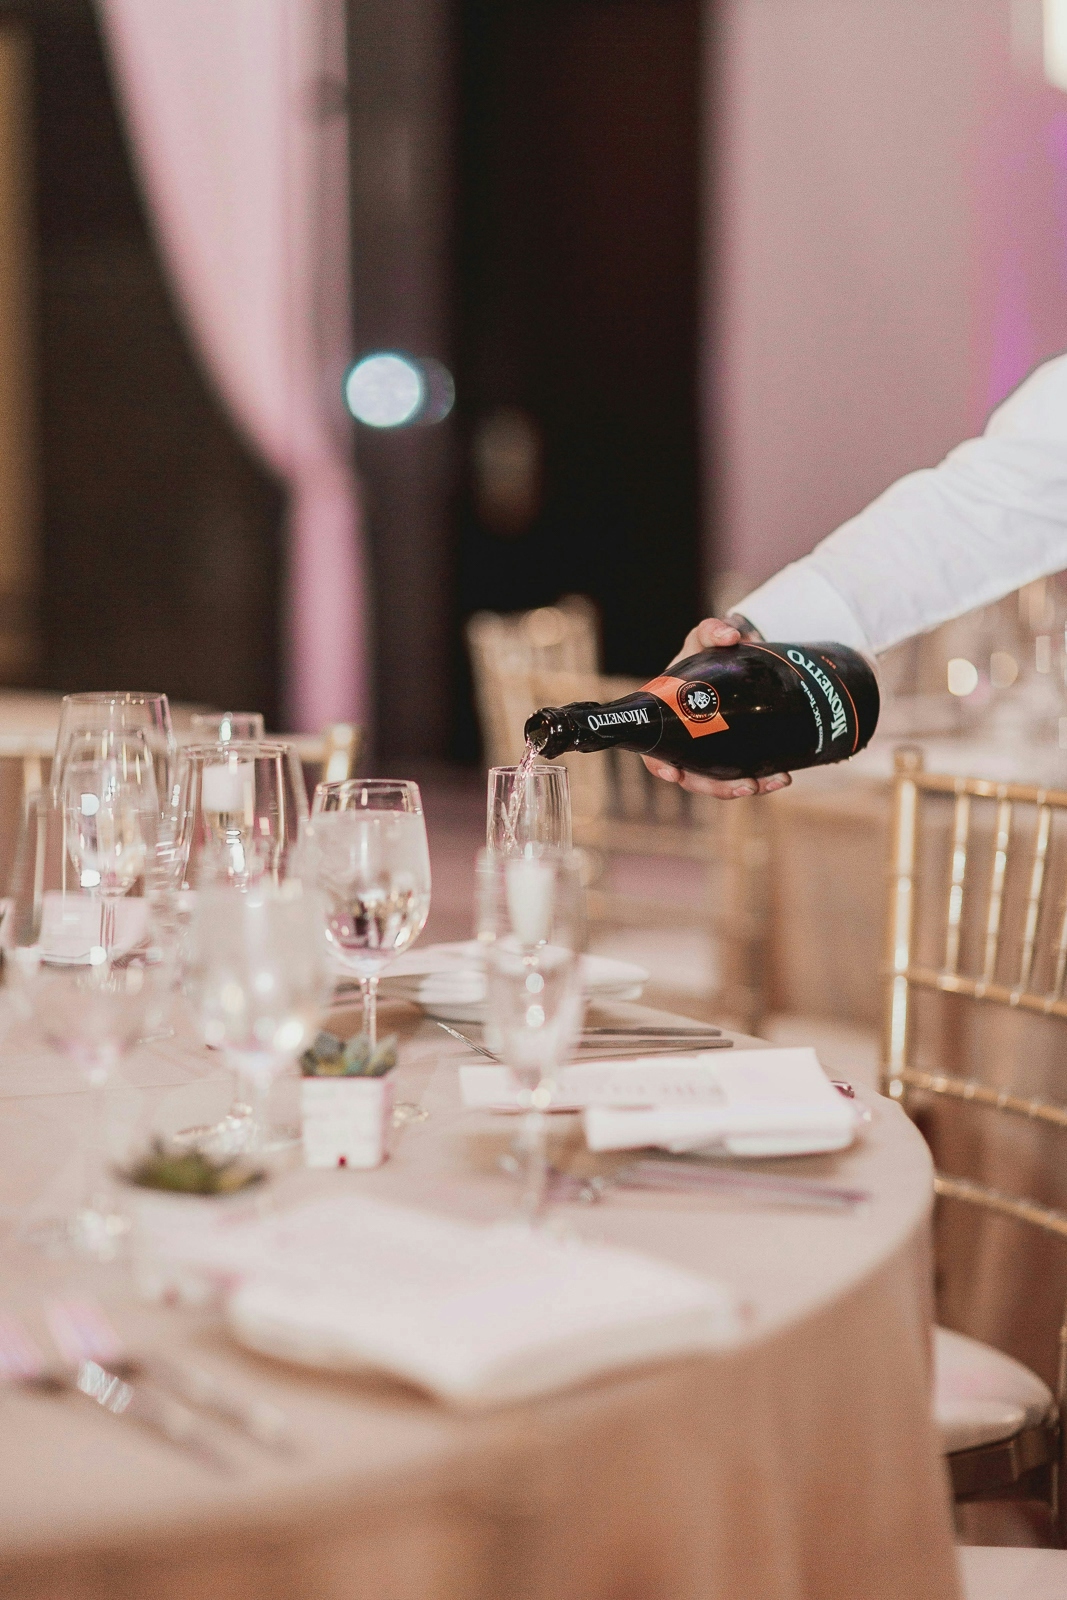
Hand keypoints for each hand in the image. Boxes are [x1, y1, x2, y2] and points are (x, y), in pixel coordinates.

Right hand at [641, 615, 792, 798]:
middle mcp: (684, 742)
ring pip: (719, 782)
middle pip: (692, 777)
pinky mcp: (732, 754)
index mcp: (666, 720)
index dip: (660, 764)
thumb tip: (729, 636)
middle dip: (718, 786)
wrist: (732, 662)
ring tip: (772, 782)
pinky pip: (741, 774)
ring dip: (743, 786)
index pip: (653, 751)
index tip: (675, 773)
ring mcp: (708, 752)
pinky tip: (781, 776)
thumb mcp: (703, 639)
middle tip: (747, 785)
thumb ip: (712, 631)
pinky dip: (762, 779)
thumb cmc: (704, 653)